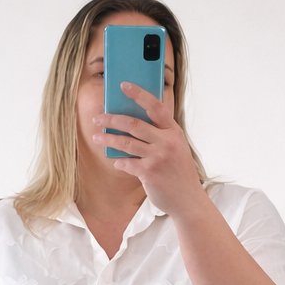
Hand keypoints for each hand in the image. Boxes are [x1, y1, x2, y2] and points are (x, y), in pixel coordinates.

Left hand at [91, 80, 205, 219]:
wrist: (188, 199)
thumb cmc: (179, 172)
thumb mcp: (176, 148)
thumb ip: (161, 135)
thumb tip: (133, 124)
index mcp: (173, 131)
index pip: (155, 106)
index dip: (139, 94)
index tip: (123, 85)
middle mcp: (166, 142)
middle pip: (134, 124)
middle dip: (112, 119)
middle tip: (98, 118)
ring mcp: (158, 157)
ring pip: (126, 143)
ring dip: (108, 139)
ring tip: (96, 136)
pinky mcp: (149, 173)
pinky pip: (127, 163)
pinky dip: (119, 162)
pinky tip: (116, 161)